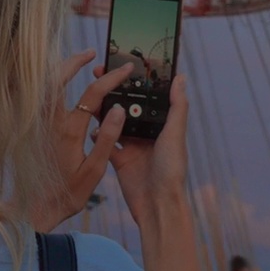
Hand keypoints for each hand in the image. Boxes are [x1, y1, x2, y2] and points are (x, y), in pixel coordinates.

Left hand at [31, 50, 133, 231]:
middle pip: (58, 79)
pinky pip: (39, 98)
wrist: (36, 207)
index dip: (111, 79)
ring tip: (76, 61)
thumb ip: (107, 139)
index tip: (125, 70)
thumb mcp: (94, 170)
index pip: (93, 95)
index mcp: (68, 131)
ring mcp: (38, 124)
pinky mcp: (33, 129)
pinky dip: (48, 84)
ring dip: (59, 70)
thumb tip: (118, 110)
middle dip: (75, 61)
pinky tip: (57, 83)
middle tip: (90, 52)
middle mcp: (50, 122)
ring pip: (44, 86)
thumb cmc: (68, 193)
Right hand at [91, 66, 189, 226]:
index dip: (136, 81)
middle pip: (128, 106)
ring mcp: (132, 146)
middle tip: (99, 73)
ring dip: (104, 109)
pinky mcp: (119, 160)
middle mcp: (147, 133)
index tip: (123, 64)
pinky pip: (105, 143)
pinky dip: (98, 135)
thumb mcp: (175, 135)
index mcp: (162, 125)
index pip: (148, 96)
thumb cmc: (171, 171)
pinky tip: (89, 126)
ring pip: (114, 122)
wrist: (157, 206)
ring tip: (90, 95)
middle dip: (115, 91)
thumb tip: (180, 77)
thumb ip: (176, 107)